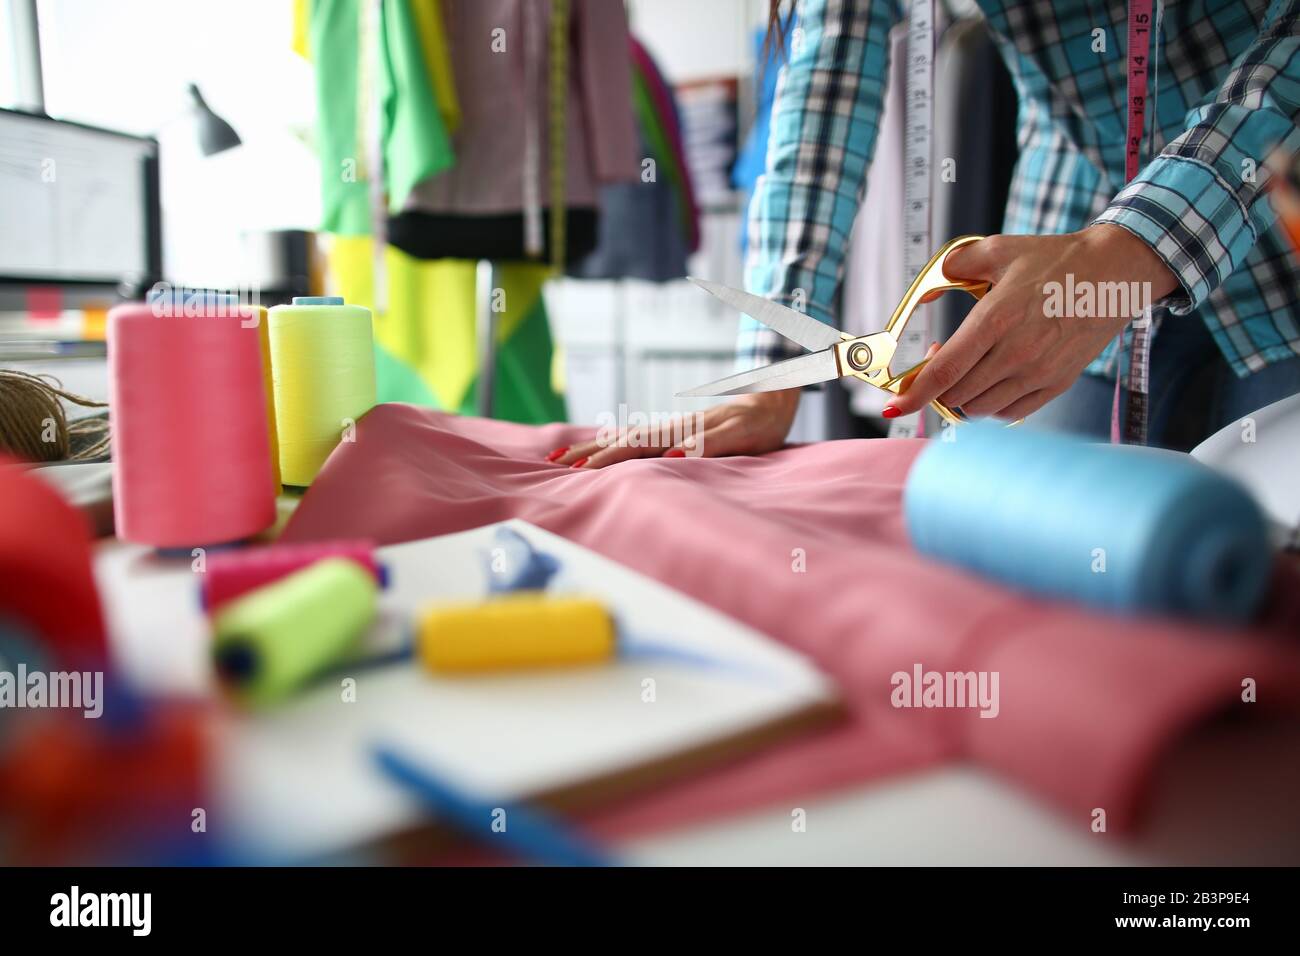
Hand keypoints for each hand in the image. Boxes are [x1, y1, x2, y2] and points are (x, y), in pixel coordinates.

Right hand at [547, 389, 799, 468]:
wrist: (775, 397)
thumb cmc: (761, 424)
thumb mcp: (740, 435)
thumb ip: (708, 444)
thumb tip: (670, 453)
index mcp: (682, 434)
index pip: (634, 447)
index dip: (605, 459)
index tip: (579, 473)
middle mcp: (671, 429)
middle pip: (621, 441)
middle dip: (588, 454)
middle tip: (555, 466)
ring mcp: (673, 428)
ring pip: (626, 437)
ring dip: (595, 447)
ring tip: (564, 456)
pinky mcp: (678, 429)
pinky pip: (638, 435)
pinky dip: (616, 440)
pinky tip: (603, 443)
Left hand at [882, 224, 1179, 421]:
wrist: (1115, 272)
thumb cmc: (1054, 260)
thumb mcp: (999, 250)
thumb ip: (954, 265)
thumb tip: (927, 292)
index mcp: (997, 318)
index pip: (945, 369)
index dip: (914, 393)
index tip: (894, 405)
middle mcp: (1018, 352)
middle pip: (957, 394)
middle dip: (935, 386)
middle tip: (936, 359)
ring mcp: (1039, 372)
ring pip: (979, 408)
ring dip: (961, 396)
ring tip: (966, 367)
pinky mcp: (1056, 384)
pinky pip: (1009, 413)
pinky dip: (989, 404)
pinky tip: (989, 379)